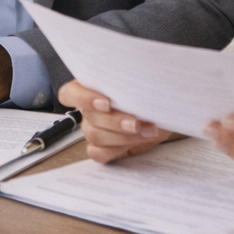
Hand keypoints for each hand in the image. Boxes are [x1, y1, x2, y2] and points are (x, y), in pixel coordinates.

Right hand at [58, 80, 174, 162]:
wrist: (163, 112)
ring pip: (95, 136)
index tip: (106, 103)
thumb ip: (132, 81)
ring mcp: (94, 130)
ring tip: (147, 130)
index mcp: (90, 87)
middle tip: (136, 123)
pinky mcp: (103, 148)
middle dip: (115, 122)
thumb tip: (136, 80)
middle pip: (89, 118)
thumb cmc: (150, 93)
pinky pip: (98, 153)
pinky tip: (137, 142)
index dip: (84, 98)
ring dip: (123, 136)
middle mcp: (89, 110)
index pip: (70, 93)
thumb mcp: (143, 82)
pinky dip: (118, 149)